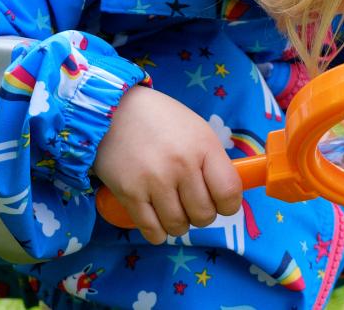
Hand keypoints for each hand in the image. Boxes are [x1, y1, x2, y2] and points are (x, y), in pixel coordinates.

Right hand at [94, 85, 243, 243]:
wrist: (114, 110)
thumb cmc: (161, 120)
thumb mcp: (197, 130)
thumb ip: (211, 161)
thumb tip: (225, 196)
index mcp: (204, 146)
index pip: (229, 193)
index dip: (229, 205)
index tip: (220, 203)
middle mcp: (182, 165)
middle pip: (204, 215)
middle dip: (201, 215)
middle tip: (191, 204)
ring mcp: (155, 181)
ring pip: (179, 226)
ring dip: (179, 224)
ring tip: (173, 210)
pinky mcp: (129, 193)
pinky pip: (152, 230)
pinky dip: (158, 233)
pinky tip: (157, 222)